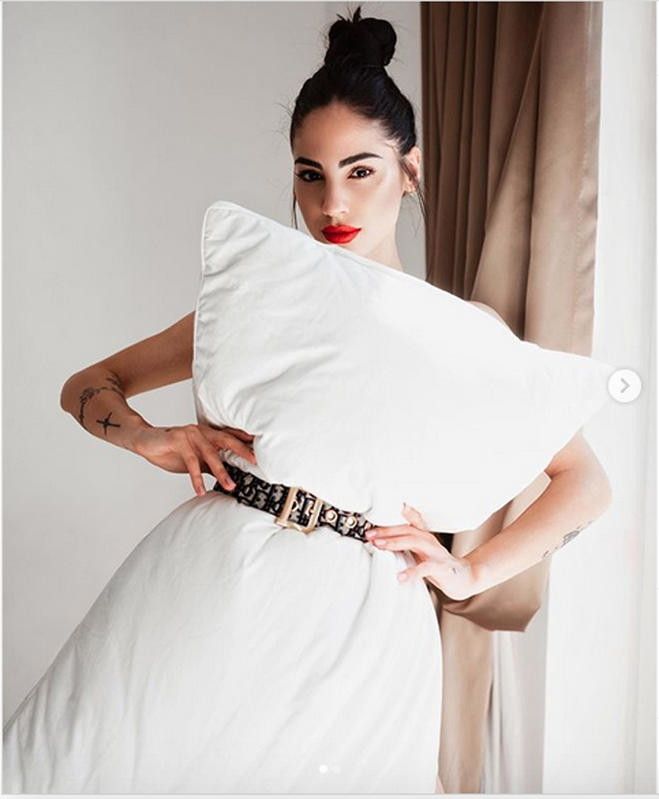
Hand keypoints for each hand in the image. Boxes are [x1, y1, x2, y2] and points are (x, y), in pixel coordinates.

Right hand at [132, 423, 256, 496]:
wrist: (145, 442)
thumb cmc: (171, 450)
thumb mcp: (195, 460)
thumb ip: (211, 464)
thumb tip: (230, 477)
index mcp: (208, 433)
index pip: (230, 436)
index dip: (245, 442)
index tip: (262, 450)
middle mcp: (202, 430)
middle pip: (226, 440)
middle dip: (242, 450)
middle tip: (255, 461)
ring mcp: (190, 434)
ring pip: (210, 453)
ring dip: (221, 471)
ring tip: (230, 485)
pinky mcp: (178, 440)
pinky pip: (191, 462)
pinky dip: (196, 478)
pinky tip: (200, 490)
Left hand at [365, 503, 477, 600]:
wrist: (464, 578)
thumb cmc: (438, 565)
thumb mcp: (421, 552)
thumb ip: (406, 544)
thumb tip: (383, 540)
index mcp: (423, 536)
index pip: (407, 521)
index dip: (392, 517)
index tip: (375, 515)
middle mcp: (429, 540)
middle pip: (406, 530)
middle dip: (386, 531)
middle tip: (369, 534)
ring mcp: (435, 552)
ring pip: (414, 542)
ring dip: (395, 542)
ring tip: (379, 546)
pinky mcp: (440, 567)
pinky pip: (424, 569)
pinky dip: (411, 572)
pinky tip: (400, 577)